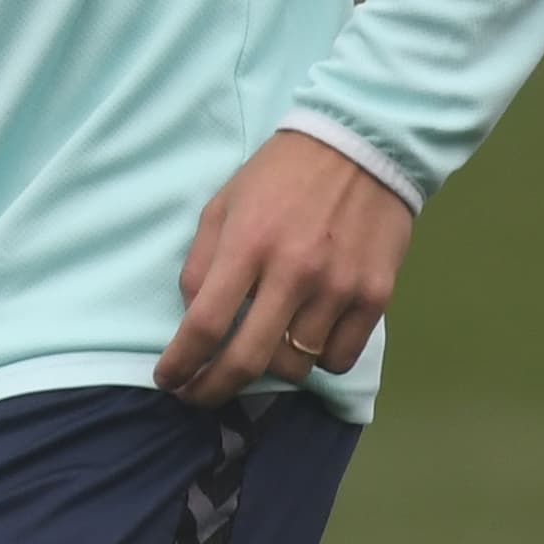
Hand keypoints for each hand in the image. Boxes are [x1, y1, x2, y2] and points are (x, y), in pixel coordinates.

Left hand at [155, 131, 416, 400]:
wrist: (361, 147)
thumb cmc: (280, 176)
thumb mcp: (224, 205)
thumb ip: (201, 262)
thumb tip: (192, 320)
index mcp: (248, 244)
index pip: (204, 324)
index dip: (181, 363)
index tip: (168, 381)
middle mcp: (293, 271)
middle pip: (248, 359)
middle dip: (214, 390)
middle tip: (199, 397)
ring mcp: (338, 287)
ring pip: (296, 366)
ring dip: (270, 369)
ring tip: (262, 349)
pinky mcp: (375, 296)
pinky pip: (339, 357)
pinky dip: (318, 359)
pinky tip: (308, 337)